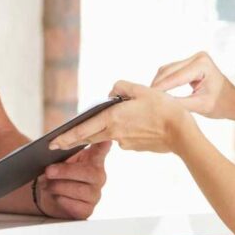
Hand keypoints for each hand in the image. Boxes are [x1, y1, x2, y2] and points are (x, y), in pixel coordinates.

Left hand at [35, 140, 110, 219]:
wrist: (48, 196)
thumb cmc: (58, 174)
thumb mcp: (61, 158)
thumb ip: (65, 149)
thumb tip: (61, 137)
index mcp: (94, 160)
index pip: (102, 150)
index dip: (104, 145)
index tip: (106, 139)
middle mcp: (99, 177)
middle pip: (89, 173)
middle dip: (65, 171)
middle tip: (49, 171)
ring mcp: (95, 195)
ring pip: (79, 190)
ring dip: (58, 186)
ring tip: (46, 184)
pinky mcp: (87, 210)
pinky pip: (75, 205)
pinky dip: (61, 200)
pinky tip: (55, 196)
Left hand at [49, 81, 193, 153]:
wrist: (182, 134)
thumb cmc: (163, 109)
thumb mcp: (141, 90)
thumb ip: (122, 87)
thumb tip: (112, 92)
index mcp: (113, 119)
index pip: (82, 130)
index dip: (66, 137)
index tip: (52, 142)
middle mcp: (115, 133)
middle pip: (89, 137)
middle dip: (72, 141)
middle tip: (57, 145)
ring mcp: (125, 143)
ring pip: (106, 136)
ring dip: (100, 132)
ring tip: (104, 124)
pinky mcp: (134, 147)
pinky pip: (122, 137)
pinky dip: (123, 131)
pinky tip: (136, 124)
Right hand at [151, 52, 234, 119]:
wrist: (233, 101)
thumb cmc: (221, 105)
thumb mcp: (200, 106)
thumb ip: (179, 103)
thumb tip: (158, 103)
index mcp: (203, 64)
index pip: (175, 77)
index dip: (160, 89)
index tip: (146, 99)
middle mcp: (198, 57)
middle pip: (168, 70)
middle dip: (156, 85)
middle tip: (144, 99)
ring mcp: (193, 58)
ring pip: (167, 70)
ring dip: (158, 83)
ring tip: (148, 97)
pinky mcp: (189, 63)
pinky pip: (171, 71)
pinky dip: (163, 81)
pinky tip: (156, 92)